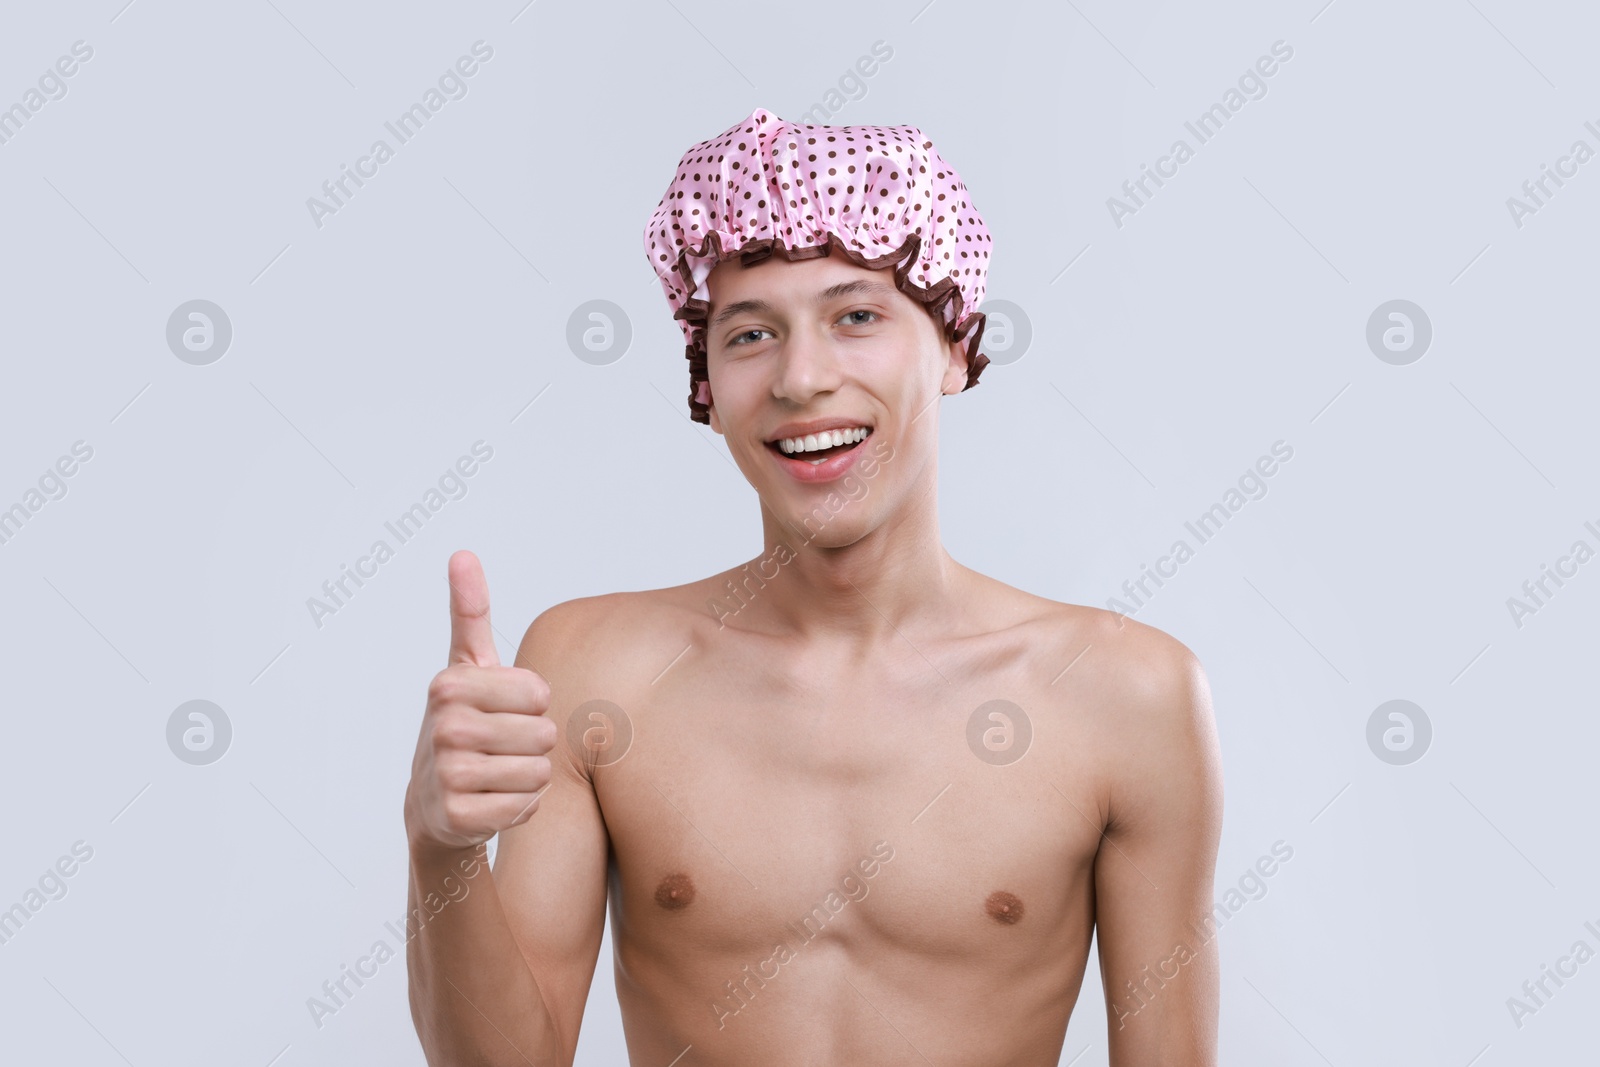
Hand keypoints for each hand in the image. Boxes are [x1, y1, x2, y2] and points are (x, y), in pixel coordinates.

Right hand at [405, 550, 554, 851]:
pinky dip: (519, 808)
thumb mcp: (466, 666)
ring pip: (539, 773)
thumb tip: (463, 553)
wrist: (432, 803)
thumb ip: (470, 612)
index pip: (540, 694)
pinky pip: (525, 807)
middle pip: (543, 735)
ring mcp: (446, 773)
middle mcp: (443, 726)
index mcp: (450, 684)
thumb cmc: (464, 724)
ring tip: (496, 774)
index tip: (500, 710)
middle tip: (499, 748)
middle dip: (533, 745)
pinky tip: (492, 801)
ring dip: (529, 778)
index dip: (532, 706)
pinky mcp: (457, 816)